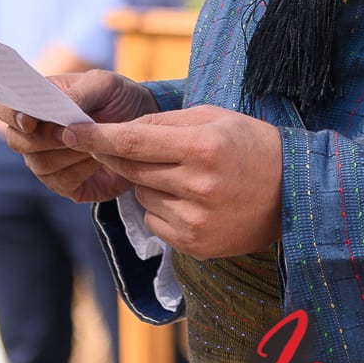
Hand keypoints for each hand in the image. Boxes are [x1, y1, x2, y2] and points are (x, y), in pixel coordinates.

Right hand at [0, 70, 157, 202]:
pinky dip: (84, 168)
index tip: (29, 119)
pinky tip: (100, 156)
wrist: (143, 126)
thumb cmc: (117, 98)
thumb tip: (59, 109)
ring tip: (97, 139)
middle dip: (47, 137)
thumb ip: (80, 93)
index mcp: (36, 103)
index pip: (4, 108)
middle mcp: (34, 135)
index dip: (10, 114)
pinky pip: (63, 182)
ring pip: (42, 163)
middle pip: (17, 141)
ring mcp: (46, 162)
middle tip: (74, 130)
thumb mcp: (105, 85)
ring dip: (72, 151)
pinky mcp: (66, 185)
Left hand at [57, 103, 282, 259]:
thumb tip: (123, 132)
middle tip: (113, 145)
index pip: (134, 141)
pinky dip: (161, 207)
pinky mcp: (196, 244)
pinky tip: (189, 198)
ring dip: (147, 182)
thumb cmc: (252, 145)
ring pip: (142, 195)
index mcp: (204, 146)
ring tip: (181, 174)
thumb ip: (167, 124)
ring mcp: (197, 220)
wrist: (293, 192)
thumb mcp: (215, 118)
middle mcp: (198, 186)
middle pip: (133, 169)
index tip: (70, 130)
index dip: (98, 136)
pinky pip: (156, 222)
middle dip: (117, 156)